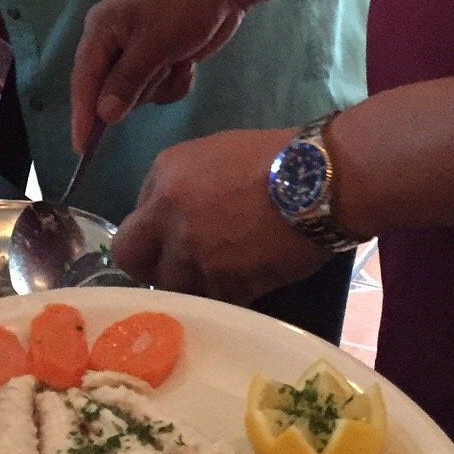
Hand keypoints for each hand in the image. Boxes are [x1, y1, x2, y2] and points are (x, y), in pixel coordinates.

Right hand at [69, 0, 245, 151]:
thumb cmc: (184, 5)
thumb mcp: (154, 44)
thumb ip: (126, 82)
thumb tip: (103, 115)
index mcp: (102, 29)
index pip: (84, 79)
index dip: (82, 114)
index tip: (83, 149)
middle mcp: (114, 41)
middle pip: (112, 91)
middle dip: (140, 88)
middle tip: (163, 66)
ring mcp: (139, 50)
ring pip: (139, 93)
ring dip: (162, 83)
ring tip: (178, 58)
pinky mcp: (162, 57)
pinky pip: (160, 88)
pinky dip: (176, 81)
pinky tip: (187, 62)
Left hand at [112, 129, 328, 301]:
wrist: (319, 178)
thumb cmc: (274, 157)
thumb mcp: (213, 154)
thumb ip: (180, 185)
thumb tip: (167, 219)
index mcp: (164, 174)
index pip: (133, 219)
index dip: (153, 236)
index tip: (172, 242)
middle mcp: (167, 213)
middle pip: (133, 259)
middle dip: (152, 267)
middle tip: (179, 270)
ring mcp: (192, 250)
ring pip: (173, 286)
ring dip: (193, 284)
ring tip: (225, 274)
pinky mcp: (222, 282)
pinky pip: (212, 299)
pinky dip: (228, 294)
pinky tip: (248, 279)